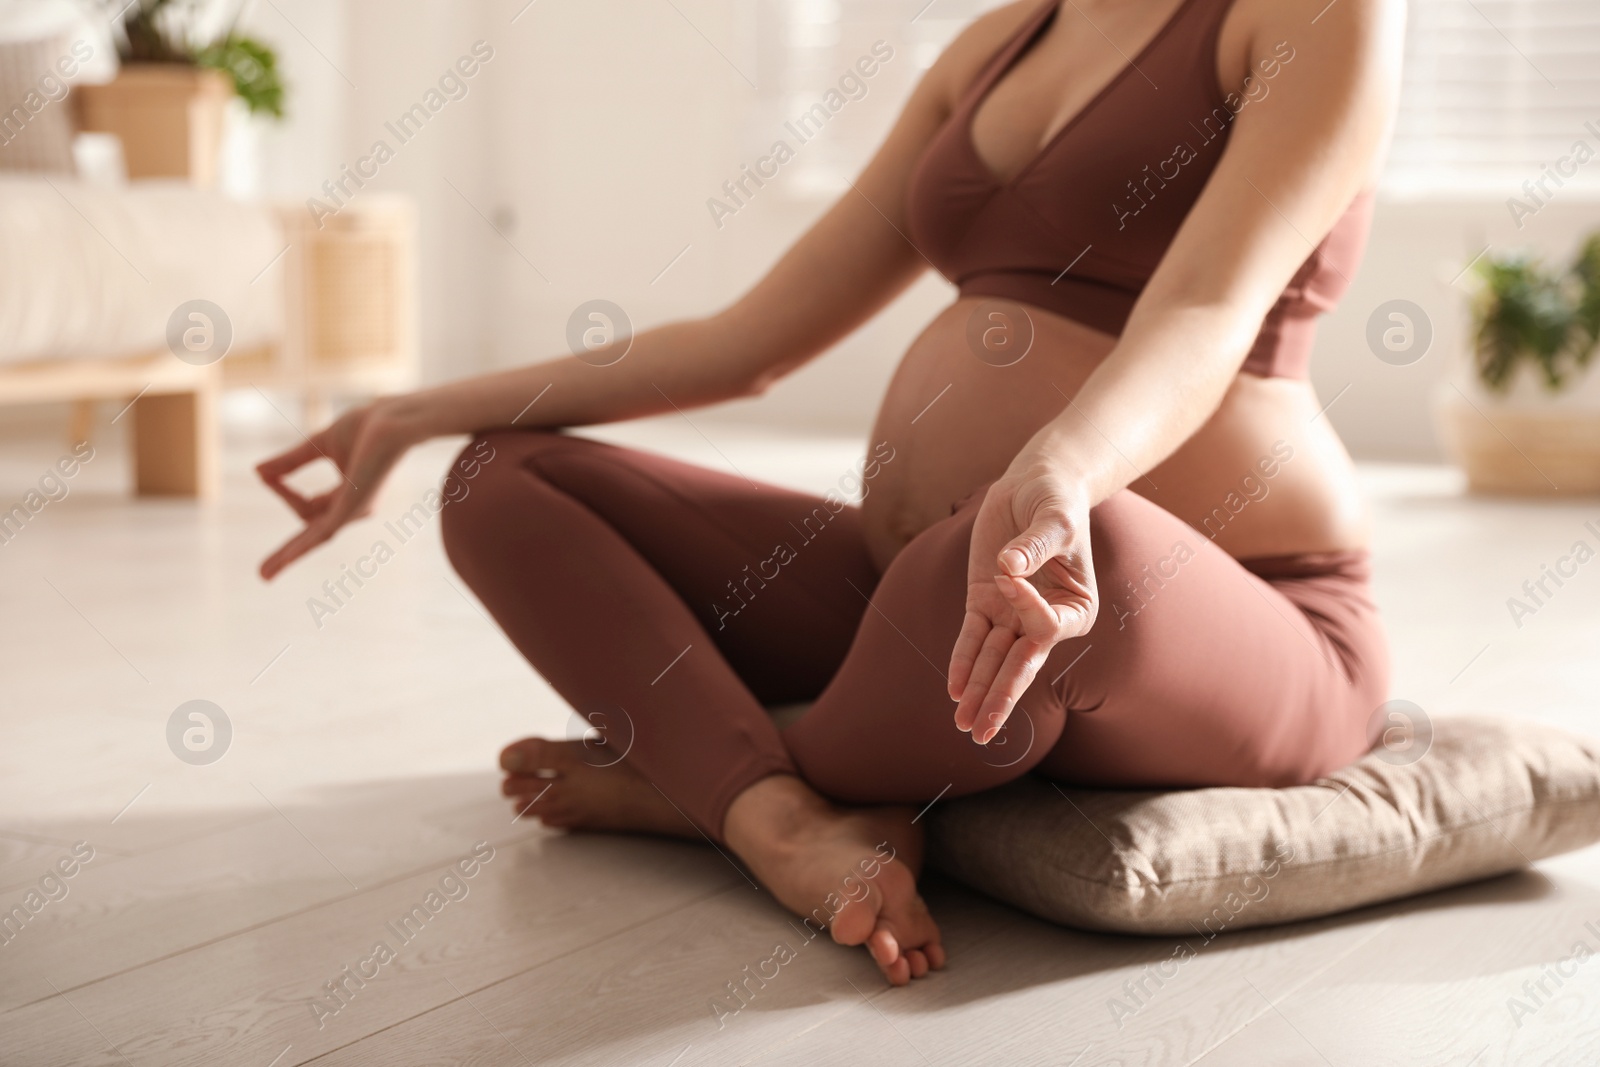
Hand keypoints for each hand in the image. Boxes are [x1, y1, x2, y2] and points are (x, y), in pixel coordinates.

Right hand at [256, 401, 410, 579]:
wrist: (393, 419)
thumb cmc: (367, 426)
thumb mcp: (319, 444)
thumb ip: (291, 461)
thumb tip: (257, 472)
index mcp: (349, 496)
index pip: (306, 505)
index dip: (282, 489)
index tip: (264, 474)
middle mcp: (354, 509)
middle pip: (309, 524)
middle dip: (287, 539)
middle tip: (263, 558)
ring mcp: (355, 511)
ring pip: (313, 536)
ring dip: (288, 555)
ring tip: (265, 575)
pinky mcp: (354, 508)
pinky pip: (322, 532)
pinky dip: (302, 546)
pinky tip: (285, 561)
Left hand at [948, 461, 1097, 742]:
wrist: (1036, 485)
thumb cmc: (1056, 501)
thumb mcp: (1055, 519)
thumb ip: (1036, 544)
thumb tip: (1008, 567)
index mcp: (1077, 608)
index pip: (1046, 626)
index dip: (1024, 604)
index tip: (1010, 567)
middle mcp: (1046, 619)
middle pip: (1020, 665)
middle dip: (999, 699)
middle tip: (983, 735)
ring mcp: (1012, 613)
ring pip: (993, 660)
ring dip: (977, 692)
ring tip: (966, 727)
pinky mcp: (985, 601)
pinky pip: (972, 639)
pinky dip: (962, 662)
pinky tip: (955, 691)